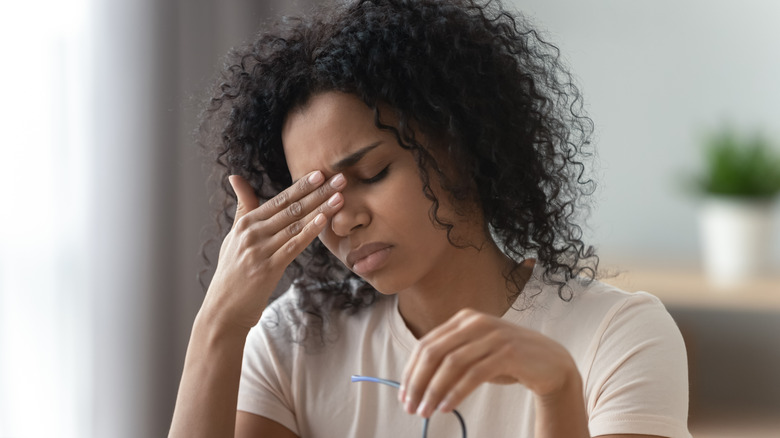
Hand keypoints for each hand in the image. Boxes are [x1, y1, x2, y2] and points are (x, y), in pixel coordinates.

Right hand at [200, 171, 346, 332]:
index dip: (302, 185)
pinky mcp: (268, 268)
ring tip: (340, 196)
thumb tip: (235, 177)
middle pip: (291, 208)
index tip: (321, 172)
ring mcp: (260, 250)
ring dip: (320, 208)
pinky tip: (324, 220)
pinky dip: (309, 231)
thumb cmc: (232, 272)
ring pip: (295, 224)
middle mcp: (252, 233)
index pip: (280, 199)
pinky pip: (293, 246)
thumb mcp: (233, 236)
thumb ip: (242, 207)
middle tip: (340, 178)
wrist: (223, 310)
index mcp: (246, 223)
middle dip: (318, 191)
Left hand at [399, 308, 579, 417]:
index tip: (403, 395)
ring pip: (451, 364)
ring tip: (425, 411)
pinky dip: (456, 392)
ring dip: (434, 390)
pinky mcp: (508, 352)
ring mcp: (493, 336)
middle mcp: (476, 322)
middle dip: (417, 382)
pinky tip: (446, 407)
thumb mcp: (476, 352)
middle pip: (434, 353)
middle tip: (410, 406)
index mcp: (463, 319)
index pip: (426, 344)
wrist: (552, 362)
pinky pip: (474, 374)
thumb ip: (451, 357)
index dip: (410, 371)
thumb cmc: (508, 359)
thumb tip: (416, 382)